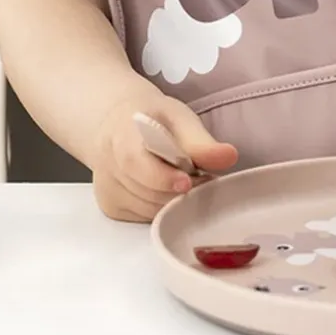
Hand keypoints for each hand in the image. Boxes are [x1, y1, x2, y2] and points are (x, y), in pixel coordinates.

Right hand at [90, 90, 237, 222]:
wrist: (118, 123)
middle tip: (201, 176)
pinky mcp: (111, 207)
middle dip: (179, 189)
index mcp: (120, 133)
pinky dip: (161, 208)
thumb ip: (200, 141)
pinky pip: (143, 217)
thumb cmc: (152, 118)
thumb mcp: (178, 117)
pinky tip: (167, 189)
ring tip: (185, 179)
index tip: (187, 181)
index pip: (134, 161)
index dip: (161, 176)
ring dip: (173, 200)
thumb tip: (229, 157)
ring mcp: (106, 188)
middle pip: (146, 191)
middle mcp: (106, 163)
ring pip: (148, 209)